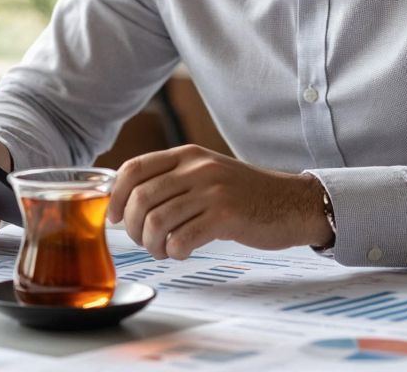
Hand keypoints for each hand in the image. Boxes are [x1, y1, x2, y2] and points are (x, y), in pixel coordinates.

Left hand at [107, 144, 333, 259]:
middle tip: (144, 241)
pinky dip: (174, 252)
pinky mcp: (226, 216)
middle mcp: (197, 167)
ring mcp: (213, 190)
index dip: (115, 197)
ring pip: (157, 221)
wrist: (292, 203)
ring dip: (152, 245)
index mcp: (188, 154)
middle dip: (133, 228)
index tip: (114, 218)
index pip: (134, 169)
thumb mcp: (207, 173)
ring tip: (163, 250)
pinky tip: (183, 252)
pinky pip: (182, 239)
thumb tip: (125, 203)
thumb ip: (172, 180)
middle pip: (141, 199)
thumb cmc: (245, 195)